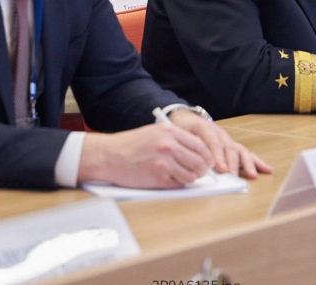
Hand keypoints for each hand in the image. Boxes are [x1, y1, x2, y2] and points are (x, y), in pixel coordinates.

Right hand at [77, 123, 215, 188]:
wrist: (108, 156)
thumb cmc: (130, 145)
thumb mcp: (154, 132)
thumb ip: (175, 139)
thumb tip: (197, 152)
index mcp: (170, 132)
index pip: (201, 145)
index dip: (207, 156)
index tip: (207, 161)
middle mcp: (169, 146)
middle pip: (200, 161)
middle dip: (203, 169)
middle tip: (199, 172)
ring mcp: (164, 162)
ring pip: (192, 175)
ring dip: (191, 178)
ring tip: (183, 176)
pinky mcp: (158, 178)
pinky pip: (179, 184)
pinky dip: (178, 184)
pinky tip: (170, 179)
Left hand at [168, 109, 271, 179]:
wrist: (185, 118)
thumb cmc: (181, 128)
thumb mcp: (178, 133)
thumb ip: (187, 145)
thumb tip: (196, 162)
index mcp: (204, 127)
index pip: (213, 142)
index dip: (217, 156)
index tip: (219, 168)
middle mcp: (219, 133)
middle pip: (229, 147)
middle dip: (232, 163)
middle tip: (232, 175)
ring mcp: (227, 139)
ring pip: (240, 150)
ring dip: (246, 164)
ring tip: (251, 175)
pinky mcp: (233, 146)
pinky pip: (246, 153)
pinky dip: (256, 161)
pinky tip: (266, 169)